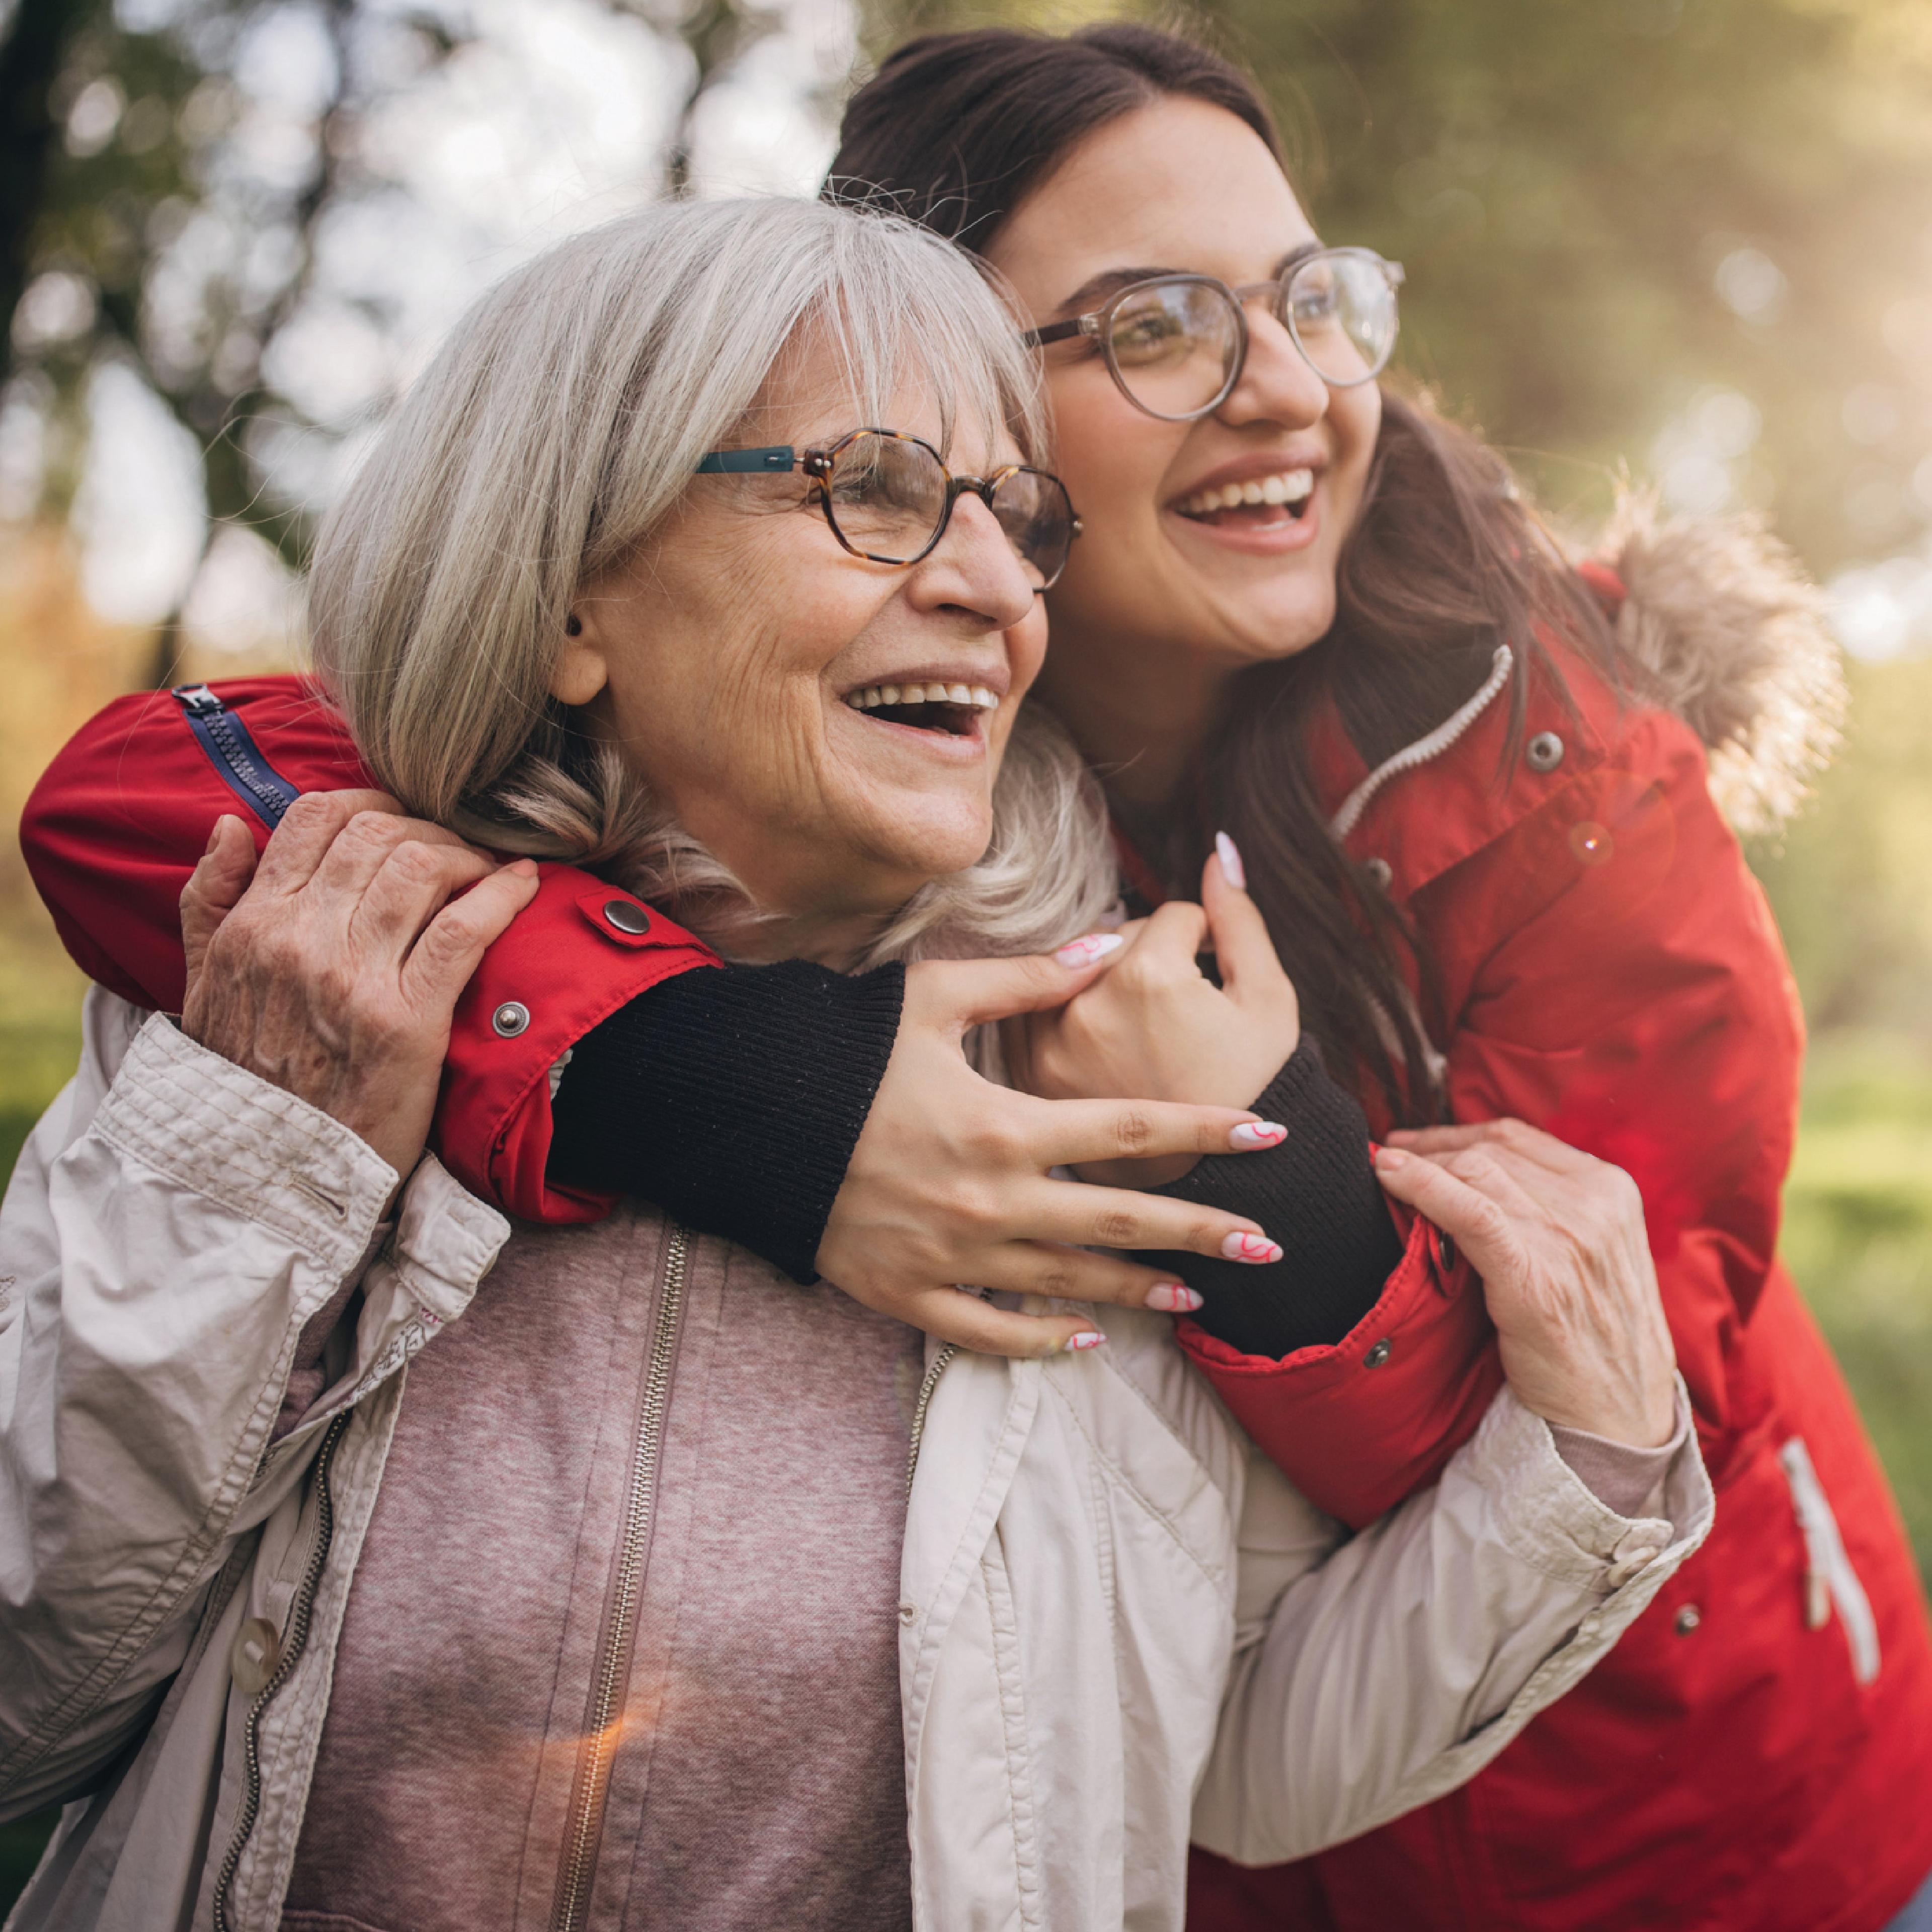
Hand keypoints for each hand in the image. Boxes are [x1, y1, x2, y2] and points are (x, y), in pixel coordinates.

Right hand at [179, 791, 540, 1188]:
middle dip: (425, 827)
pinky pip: (465, 928)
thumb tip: (234, 823)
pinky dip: (503, 894)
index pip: (314, 819)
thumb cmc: (246, 1080)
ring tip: (484, 869)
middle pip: (377, 833)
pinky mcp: (409, 1019)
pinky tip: (523, 884)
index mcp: (252, 926)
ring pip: (422, 867)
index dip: (370, 803)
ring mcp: (354, 977)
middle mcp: (299, 940)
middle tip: (452, 849)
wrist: (270, 1174)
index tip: (401, 820)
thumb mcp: (201, 986)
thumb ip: (209, 902)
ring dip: (465, 855)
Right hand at [815, 944, 1289, 1359]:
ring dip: (1140, 1293)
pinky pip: (990, 1332)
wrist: (743, 1122)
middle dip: (1203, 1236)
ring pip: (1069, 1286)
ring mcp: (952, 1257)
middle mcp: (991, 1201)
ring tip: (1199, 1301)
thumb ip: (1026, 979)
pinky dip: (1043, 1341)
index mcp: (1004, 1125)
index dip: (1206, 1133)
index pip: (1132, 1130)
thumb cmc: (839, 1052)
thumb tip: (1108, 946)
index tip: (1269, 1138)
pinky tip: (1088, 1341)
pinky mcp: (909, 1294)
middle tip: (1270, 1251)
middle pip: (1120, 1223)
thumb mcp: (930, 997)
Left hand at [1003, 834, 1299, 1185]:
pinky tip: (1105, 1041)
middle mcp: (1086, 1004)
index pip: (1171, 916)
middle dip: (1152, 958)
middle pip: (1116, 939)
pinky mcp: (1031, 1072)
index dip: (1202, 939)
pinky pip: (1042, 1011)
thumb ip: (1240, 920)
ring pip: (1074, 971)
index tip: (1211, 978)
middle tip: (1181, 1009)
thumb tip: (1219, 852)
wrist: (1215, 1184)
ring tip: (1142, 1024)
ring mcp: (1051, 1040)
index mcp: (1147, 977)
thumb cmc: (1253, 1089)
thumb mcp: (1267, 1001)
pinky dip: (1068, 1013)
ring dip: (1104, 980)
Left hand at [1372, 1119, 1677, 1446]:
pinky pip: (1470, 1211)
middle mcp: (1595, 1204)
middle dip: (1429, 1149)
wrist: (1622, 1418)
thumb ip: (1552, 1209)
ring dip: (1418, 1165)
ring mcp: (1568, 1239)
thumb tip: (1476, 1174)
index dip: (1454, 1133)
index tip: (1416, 1142)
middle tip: (1391, 1158)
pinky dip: (1423, 1186)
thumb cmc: (1596, 1338)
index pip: (1515, 1137)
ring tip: (1383, 1171)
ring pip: (1474, 1172)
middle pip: (1489, 1152)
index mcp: (1611, 1189)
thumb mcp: (1594, 1255)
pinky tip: (1389, 1175)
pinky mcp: (1535, 1277)